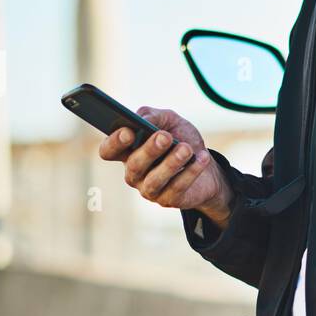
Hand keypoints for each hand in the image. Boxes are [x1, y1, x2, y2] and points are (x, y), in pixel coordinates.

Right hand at [97, 105, 234, 222]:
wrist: (207, 164)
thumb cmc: (182, 139)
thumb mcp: (169, 120)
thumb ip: (153, 115)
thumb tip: (143, 120)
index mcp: (128, 151)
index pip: (108, 151)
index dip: (114, 143)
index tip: (129, 131)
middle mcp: (134, 173)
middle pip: (134, 164)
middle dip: (150, 150)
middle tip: (165, 136)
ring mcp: (149, 189)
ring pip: (154, 180)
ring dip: (171, 163)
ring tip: (187, 149)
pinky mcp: (169, 200)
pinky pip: (177, 187)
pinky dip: (191, 171)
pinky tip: (202, 158)